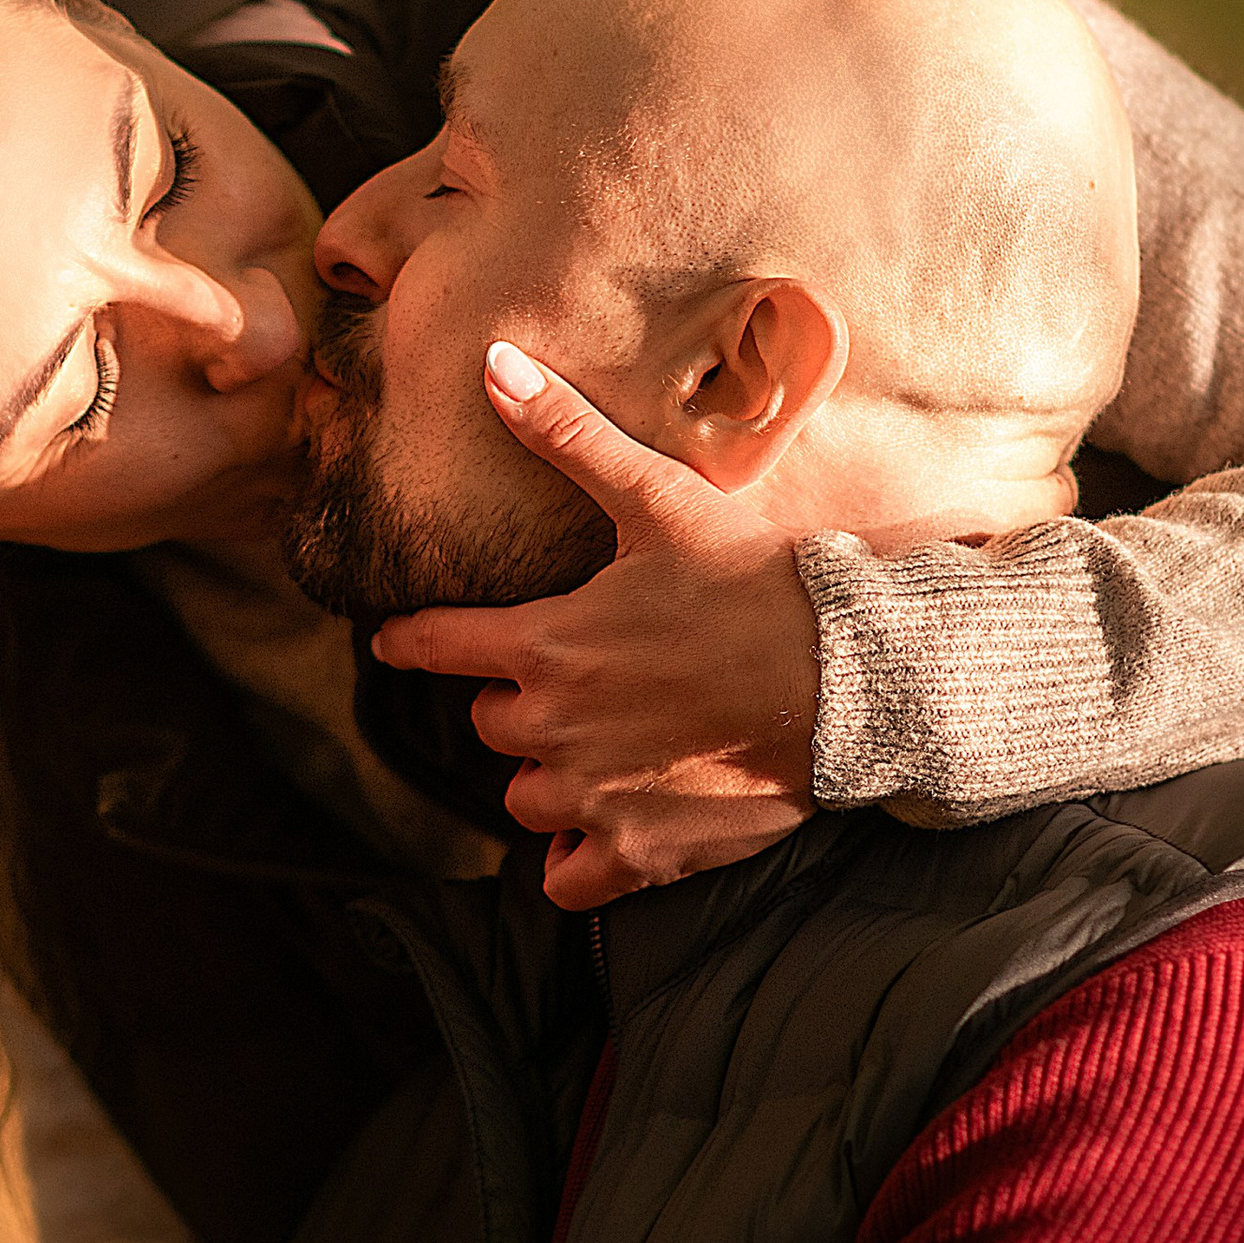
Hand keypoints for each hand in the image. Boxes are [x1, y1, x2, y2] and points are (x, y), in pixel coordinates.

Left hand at [371, 345, 821, 909]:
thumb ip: (567, 437)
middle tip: (567, 678)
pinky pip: (569, 880)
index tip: (396, 640)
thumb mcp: (659, 501)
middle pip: (490, 724)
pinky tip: (599, 829)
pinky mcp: (643, 852)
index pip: (436, 647)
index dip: (411, 640)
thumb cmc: (754, 583)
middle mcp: (554, 729)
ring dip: (545, 775)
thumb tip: (492, 362)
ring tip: (593, 747)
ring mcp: (596, 798)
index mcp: (545, 645)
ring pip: (524, 799)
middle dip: (517, 700)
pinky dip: (574, 860)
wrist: (847, 679)